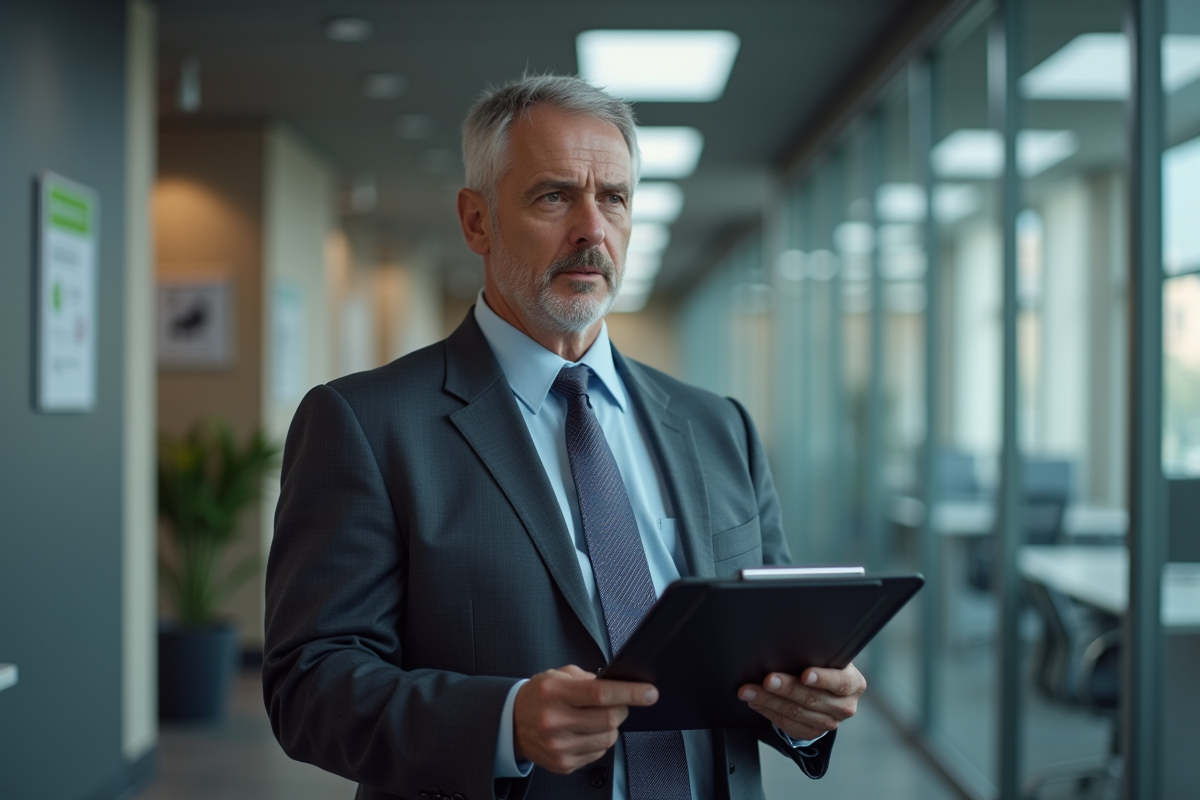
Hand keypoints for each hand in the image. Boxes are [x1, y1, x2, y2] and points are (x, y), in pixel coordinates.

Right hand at [513, 664, 658, 773]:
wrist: (512, 724)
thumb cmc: (538, 696)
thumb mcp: (558, 675)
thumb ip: (588, 678)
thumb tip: (619, 685)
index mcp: (554, 692)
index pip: (600, 694)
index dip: (630, 693)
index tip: (649, 693)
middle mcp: (554, 720)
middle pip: (609, 719)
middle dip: (622, 709)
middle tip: (618, 703)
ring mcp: (558, 746)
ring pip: (608, 739)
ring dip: (611, 727)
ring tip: (597, 718)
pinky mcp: (563, 763)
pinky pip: (598, 753)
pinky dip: (599, 741)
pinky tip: (585, 732)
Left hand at [738, 664, 865, 741]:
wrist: (826, 689)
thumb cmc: (824, 665)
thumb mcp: (827, 657)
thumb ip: (817, 653)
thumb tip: (790, 645)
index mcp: (853, 684)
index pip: (840, 682)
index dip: (822, 679)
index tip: (805, 674)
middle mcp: (844, 706)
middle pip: (812, 698)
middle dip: (786, 688)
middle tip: (767, 679)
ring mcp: (829, 723)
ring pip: (795, 713)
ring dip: (768, 701)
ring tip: (750, 691)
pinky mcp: (812, 732)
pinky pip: (787, 724)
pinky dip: (768, 712)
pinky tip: (755, 702)